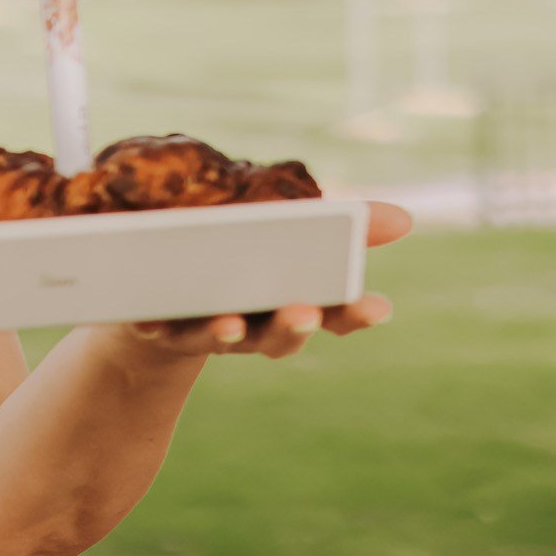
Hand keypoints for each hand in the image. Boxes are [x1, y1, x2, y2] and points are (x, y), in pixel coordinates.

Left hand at [113, 200, 412, 359]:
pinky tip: (151, 316)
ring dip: (227, 331)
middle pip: (280, 334)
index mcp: (289, 304)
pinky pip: (155, 327)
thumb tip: (405, 218)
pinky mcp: (156, 325)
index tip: (379, 306)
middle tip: (304, 312)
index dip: (355, 314)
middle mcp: (254, 327)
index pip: (333, 315)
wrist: (160, 293)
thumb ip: (341, 228)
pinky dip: (155, 322)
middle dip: (294, 325)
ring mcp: (204, 329)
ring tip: (231, 322)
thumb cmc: (240, 262)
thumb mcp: (289, 237)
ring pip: (220, 336)